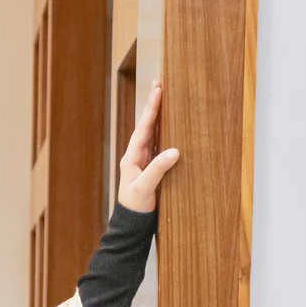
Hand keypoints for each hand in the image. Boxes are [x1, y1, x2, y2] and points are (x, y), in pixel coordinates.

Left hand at [117, 80, 179, 212]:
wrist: (132, 223)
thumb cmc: (135, 207)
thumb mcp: (145, 188)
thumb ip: (158, 170)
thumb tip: (174, 151)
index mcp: (131, 157)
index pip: (143, 128)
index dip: (151, 109)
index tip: (158, 90)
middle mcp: (137, 155)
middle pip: (146, 125)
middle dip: (153, 105)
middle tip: (160, 83)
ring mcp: (144, 161)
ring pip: (153, 133)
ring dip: (159, 115)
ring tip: (165, 96)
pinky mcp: (152, 167)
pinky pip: (159, 144)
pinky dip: (165, 131)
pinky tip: (171, 122)